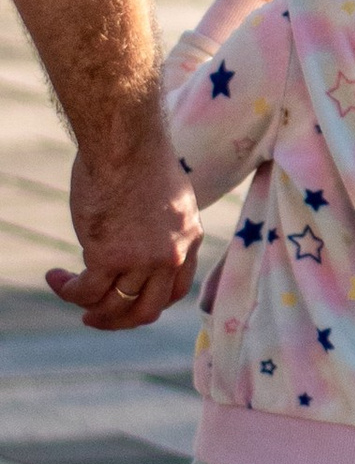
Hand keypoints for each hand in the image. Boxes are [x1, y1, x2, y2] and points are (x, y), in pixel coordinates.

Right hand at [50, 102, 198, 331]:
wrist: (127, 141)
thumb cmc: (141, 157)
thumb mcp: (168, 197)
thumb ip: (159, 225)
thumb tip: (133, 240)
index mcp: (190, 239)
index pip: (175, 291)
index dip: (149, 302)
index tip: (127, 300)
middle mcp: (171, 255)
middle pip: (147, 310)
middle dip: (119, 321)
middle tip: (95, 317)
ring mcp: (142, 260)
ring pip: (114, 307)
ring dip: (88, 309)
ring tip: (68, 291)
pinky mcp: (108, 256)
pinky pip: (86, 292)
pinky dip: (67, 291)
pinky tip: (55, 278)